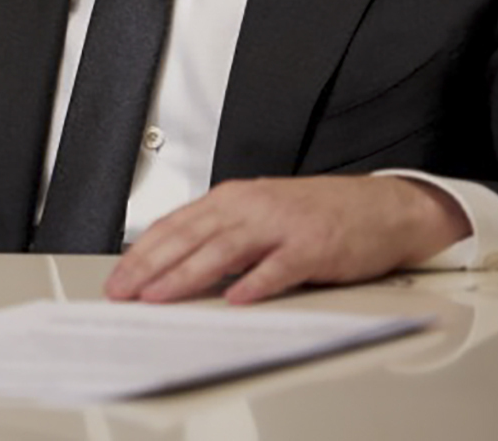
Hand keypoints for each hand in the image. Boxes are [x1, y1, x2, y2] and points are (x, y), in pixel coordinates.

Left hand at [106, 176, 469, 304]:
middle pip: (190, 236)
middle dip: (151, 266)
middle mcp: (250, 207)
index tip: (119, 278)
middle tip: (125, 291)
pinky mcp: (313, 246)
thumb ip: (220, 236)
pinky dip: (255, 283)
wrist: (379, 207)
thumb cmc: (317, 215)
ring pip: (223, 250)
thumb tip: (173, 266)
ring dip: (188, 275)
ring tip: (161, 296)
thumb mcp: (258, 215)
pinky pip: (279, 267)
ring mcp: (281, 225)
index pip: (175, 225)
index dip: (142, 253)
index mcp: (233, 199)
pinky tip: (237, 298)